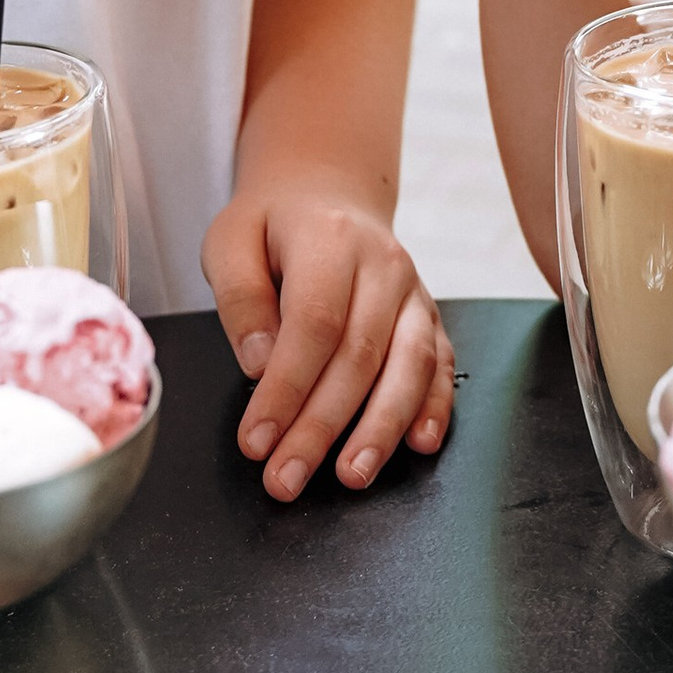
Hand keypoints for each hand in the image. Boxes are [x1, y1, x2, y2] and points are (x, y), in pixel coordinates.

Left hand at [201, 185, 455, 498]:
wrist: (327, 195)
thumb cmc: (273, 225)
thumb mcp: (230, 242)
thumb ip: (240, 298)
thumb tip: (260, 363)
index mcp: (329, 239)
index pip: (313, 323)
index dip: (286, 389)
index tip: (257, 439)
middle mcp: (382, 265)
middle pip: (359, 356)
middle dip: (322, 427)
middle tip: (287, 478)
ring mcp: (412, 292)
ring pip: (410, 365)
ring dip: (381, 428)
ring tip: (353, 475)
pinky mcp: (428, 317)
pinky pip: (442, 366)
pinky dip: (436, 408)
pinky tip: (419, 444)